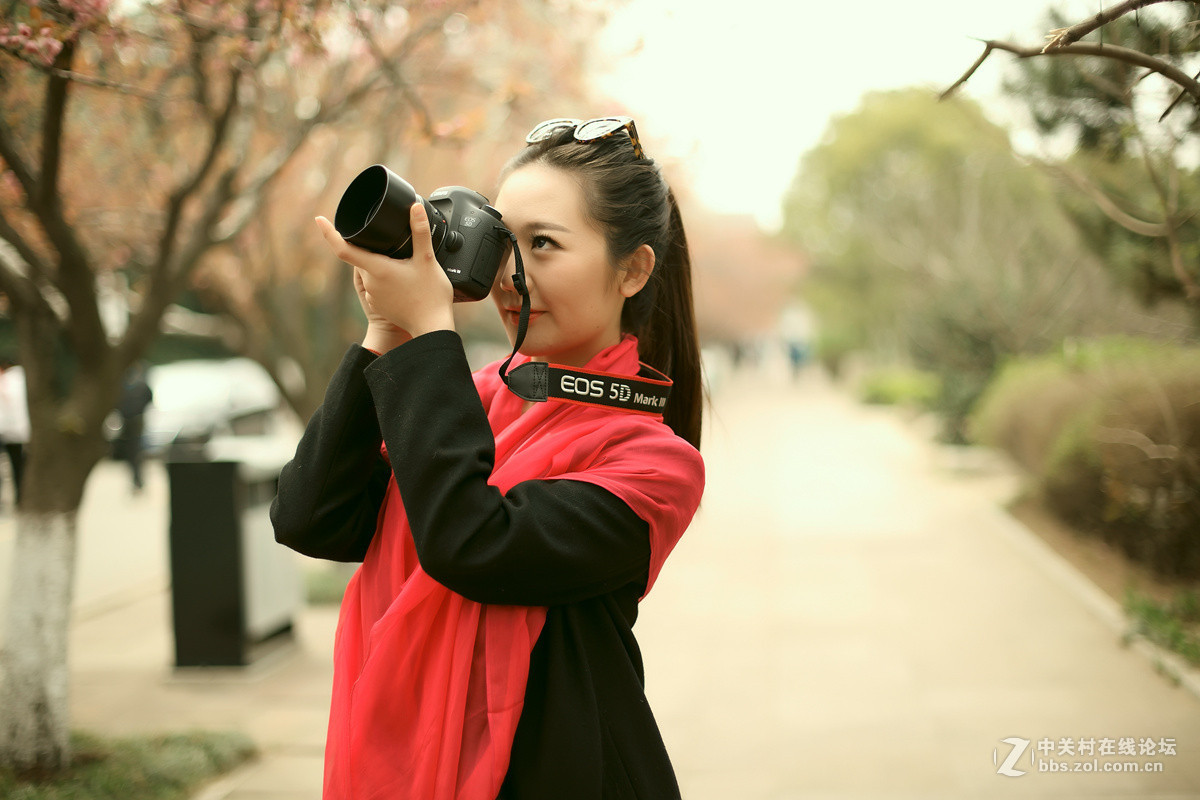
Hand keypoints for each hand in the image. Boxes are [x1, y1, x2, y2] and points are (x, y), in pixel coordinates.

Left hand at [315, 203, 454, 348]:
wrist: (433, 328)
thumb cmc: (430, 297)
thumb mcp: (427, 260)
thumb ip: (420, 232)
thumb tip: (414, 207)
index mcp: (377, 269)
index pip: (343, 249)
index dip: (329, 233)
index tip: (320, 219)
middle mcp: (371, 283)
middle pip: (364, 257)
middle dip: (376, 249)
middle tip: (400, 250)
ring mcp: (374, 296)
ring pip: (373, 271)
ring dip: (384, 265)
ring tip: (408, 268)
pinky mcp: (380, 305)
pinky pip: (379, 286)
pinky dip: (389, 280)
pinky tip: (406, 282)